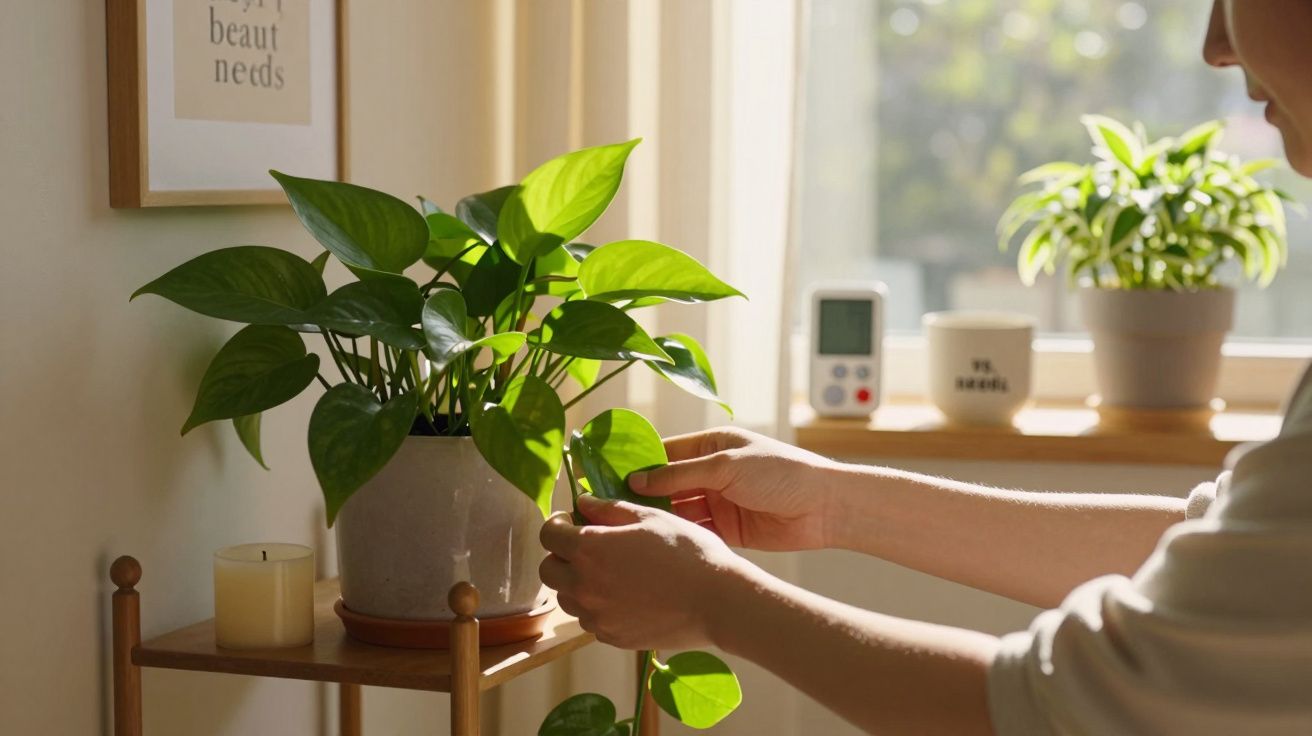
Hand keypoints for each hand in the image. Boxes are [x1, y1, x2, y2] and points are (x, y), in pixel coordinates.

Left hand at [538, 495, 751, 649]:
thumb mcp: (650, 517)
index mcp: (589, 549)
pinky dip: (597, 607)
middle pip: (549, 570)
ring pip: (567, 598)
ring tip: (609, 573)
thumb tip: (583, 503)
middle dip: (561, 555)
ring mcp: (596, 616)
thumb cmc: (687, 552)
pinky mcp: (612, 637)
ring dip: (577, 582)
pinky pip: (590, 620)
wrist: (717, 601)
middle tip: (589, 547)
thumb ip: (610, 509)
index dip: (558, 524)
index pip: (548, 535)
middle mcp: (584, 585)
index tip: (574, 521)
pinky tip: (626, 596)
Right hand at [627, 427, 839, 551]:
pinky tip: (654, 543)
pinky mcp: (727, 529)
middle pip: (667, 484)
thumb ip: (681, 474)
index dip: (638, 464)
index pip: (665, 452)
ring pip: (678, 510)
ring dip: (657, 518)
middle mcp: (711, 472)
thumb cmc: (781, 472)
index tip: (607, 477)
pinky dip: (677, 535)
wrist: (824, 507)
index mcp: (712, 445)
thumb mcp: (726, 465)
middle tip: (608, 510)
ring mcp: (718, 501)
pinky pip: (694, 530)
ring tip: (625, 529)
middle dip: (642, 495)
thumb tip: (638, 480)